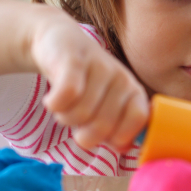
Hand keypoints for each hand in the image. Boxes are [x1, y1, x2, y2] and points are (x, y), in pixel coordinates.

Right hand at [29, 13, 148, 151]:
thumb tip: (124, 148)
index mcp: (134, 92)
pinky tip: (52, 99)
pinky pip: (66, 96)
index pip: (138, 121)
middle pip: (103, 126)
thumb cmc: (86, 83)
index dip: (117, 136)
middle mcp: (122, 78)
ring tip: (65, 106)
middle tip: (77, 120)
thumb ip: (117, 130)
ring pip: (80, 114)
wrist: (59, 42)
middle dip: (83, 133)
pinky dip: (54, 105)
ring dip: (64, 117)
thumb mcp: (106, 106)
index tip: (103, 136)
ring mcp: (99, 67)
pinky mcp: (74, 60)